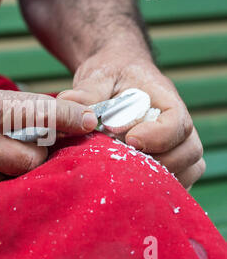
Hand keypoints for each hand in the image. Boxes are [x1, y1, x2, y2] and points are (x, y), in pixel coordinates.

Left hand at [57, 44, 204, 188]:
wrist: (115, 75)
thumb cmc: (110, 74)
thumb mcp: (98, 76)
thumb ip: (86, 92)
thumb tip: (68, 103)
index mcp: (164, 100)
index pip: (177, 123)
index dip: (158, 137)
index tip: (130, 140)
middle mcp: (176, 123)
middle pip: (189, 151)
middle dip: (159, 163)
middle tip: (124, 162)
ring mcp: (176, 142)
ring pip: (190, 167)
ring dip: (162, 177)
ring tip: (126, 173)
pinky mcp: (167, 157)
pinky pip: (180, 177)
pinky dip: (160, 184)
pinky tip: (131, 182)